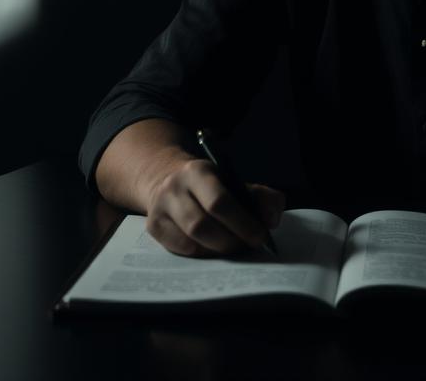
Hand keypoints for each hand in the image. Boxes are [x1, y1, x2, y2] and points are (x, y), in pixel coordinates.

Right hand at [144, 158, 285, 257]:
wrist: (169, 178)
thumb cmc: (211, 185)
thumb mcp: (235, 181)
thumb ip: (261, 197)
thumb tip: (272, 220)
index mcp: (198, 171)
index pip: (220, 201)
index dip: (242, 223)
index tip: (261, 238)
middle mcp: (174, 188)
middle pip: (201, 225)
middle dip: (230, 241)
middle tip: (248, 247)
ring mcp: (159, 209)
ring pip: (190, 242)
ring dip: (217, 251)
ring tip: (233, 249)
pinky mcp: (153, 227)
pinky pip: (180, 250)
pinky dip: (202, 254)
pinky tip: (213, 250)